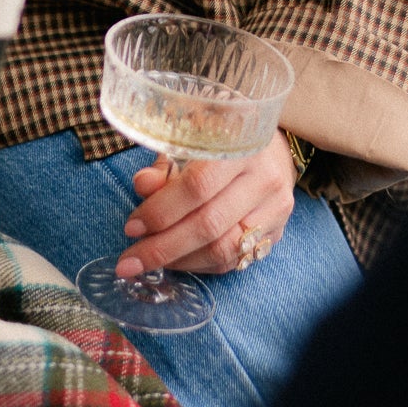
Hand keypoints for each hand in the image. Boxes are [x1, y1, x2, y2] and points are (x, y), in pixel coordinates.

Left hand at [116, 129, 296, 277]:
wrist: (273, 149)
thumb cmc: (224, 141)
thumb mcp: (192, 141)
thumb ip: (165, 165)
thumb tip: (142, 186)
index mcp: (242, 145)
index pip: (198, 185)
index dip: (162, 210)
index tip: (132, 227)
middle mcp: (264, 179)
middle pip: (209, 225)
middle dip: (163, 247)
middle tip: (130, 261)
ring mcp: (275, 209)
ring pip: (223, 250)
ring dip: (179, 261)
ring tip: (150, 262)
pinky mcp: (278, 232)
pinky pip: (234, 261)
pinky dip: (199, 265)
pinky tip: (177, 261)